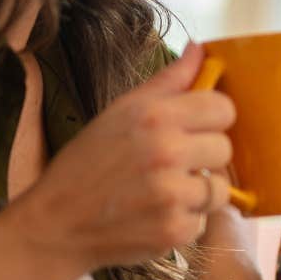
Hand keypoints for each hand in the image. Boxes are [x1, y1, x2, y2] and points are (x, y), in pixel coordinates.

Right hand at [3, 41, 234, 275]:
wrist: (55, 224)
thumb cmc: (88, 164)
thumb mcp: (121, 111)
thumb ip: (168, 81)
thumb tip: (200, 49)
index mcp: (154, 115)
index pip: (223, 108)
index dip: (212, 119)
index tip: (195, 128)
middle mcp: (166, 151)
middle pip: (225, 148)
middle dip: (203, 157)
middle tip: (171, 164)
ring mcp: (171, 194)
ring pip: (219, 188)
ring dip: (197, 192)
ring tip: (162, 191)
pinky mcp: (174, 230)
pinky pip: (203, 220)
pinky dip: (183, 220)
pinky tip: (153, 214)